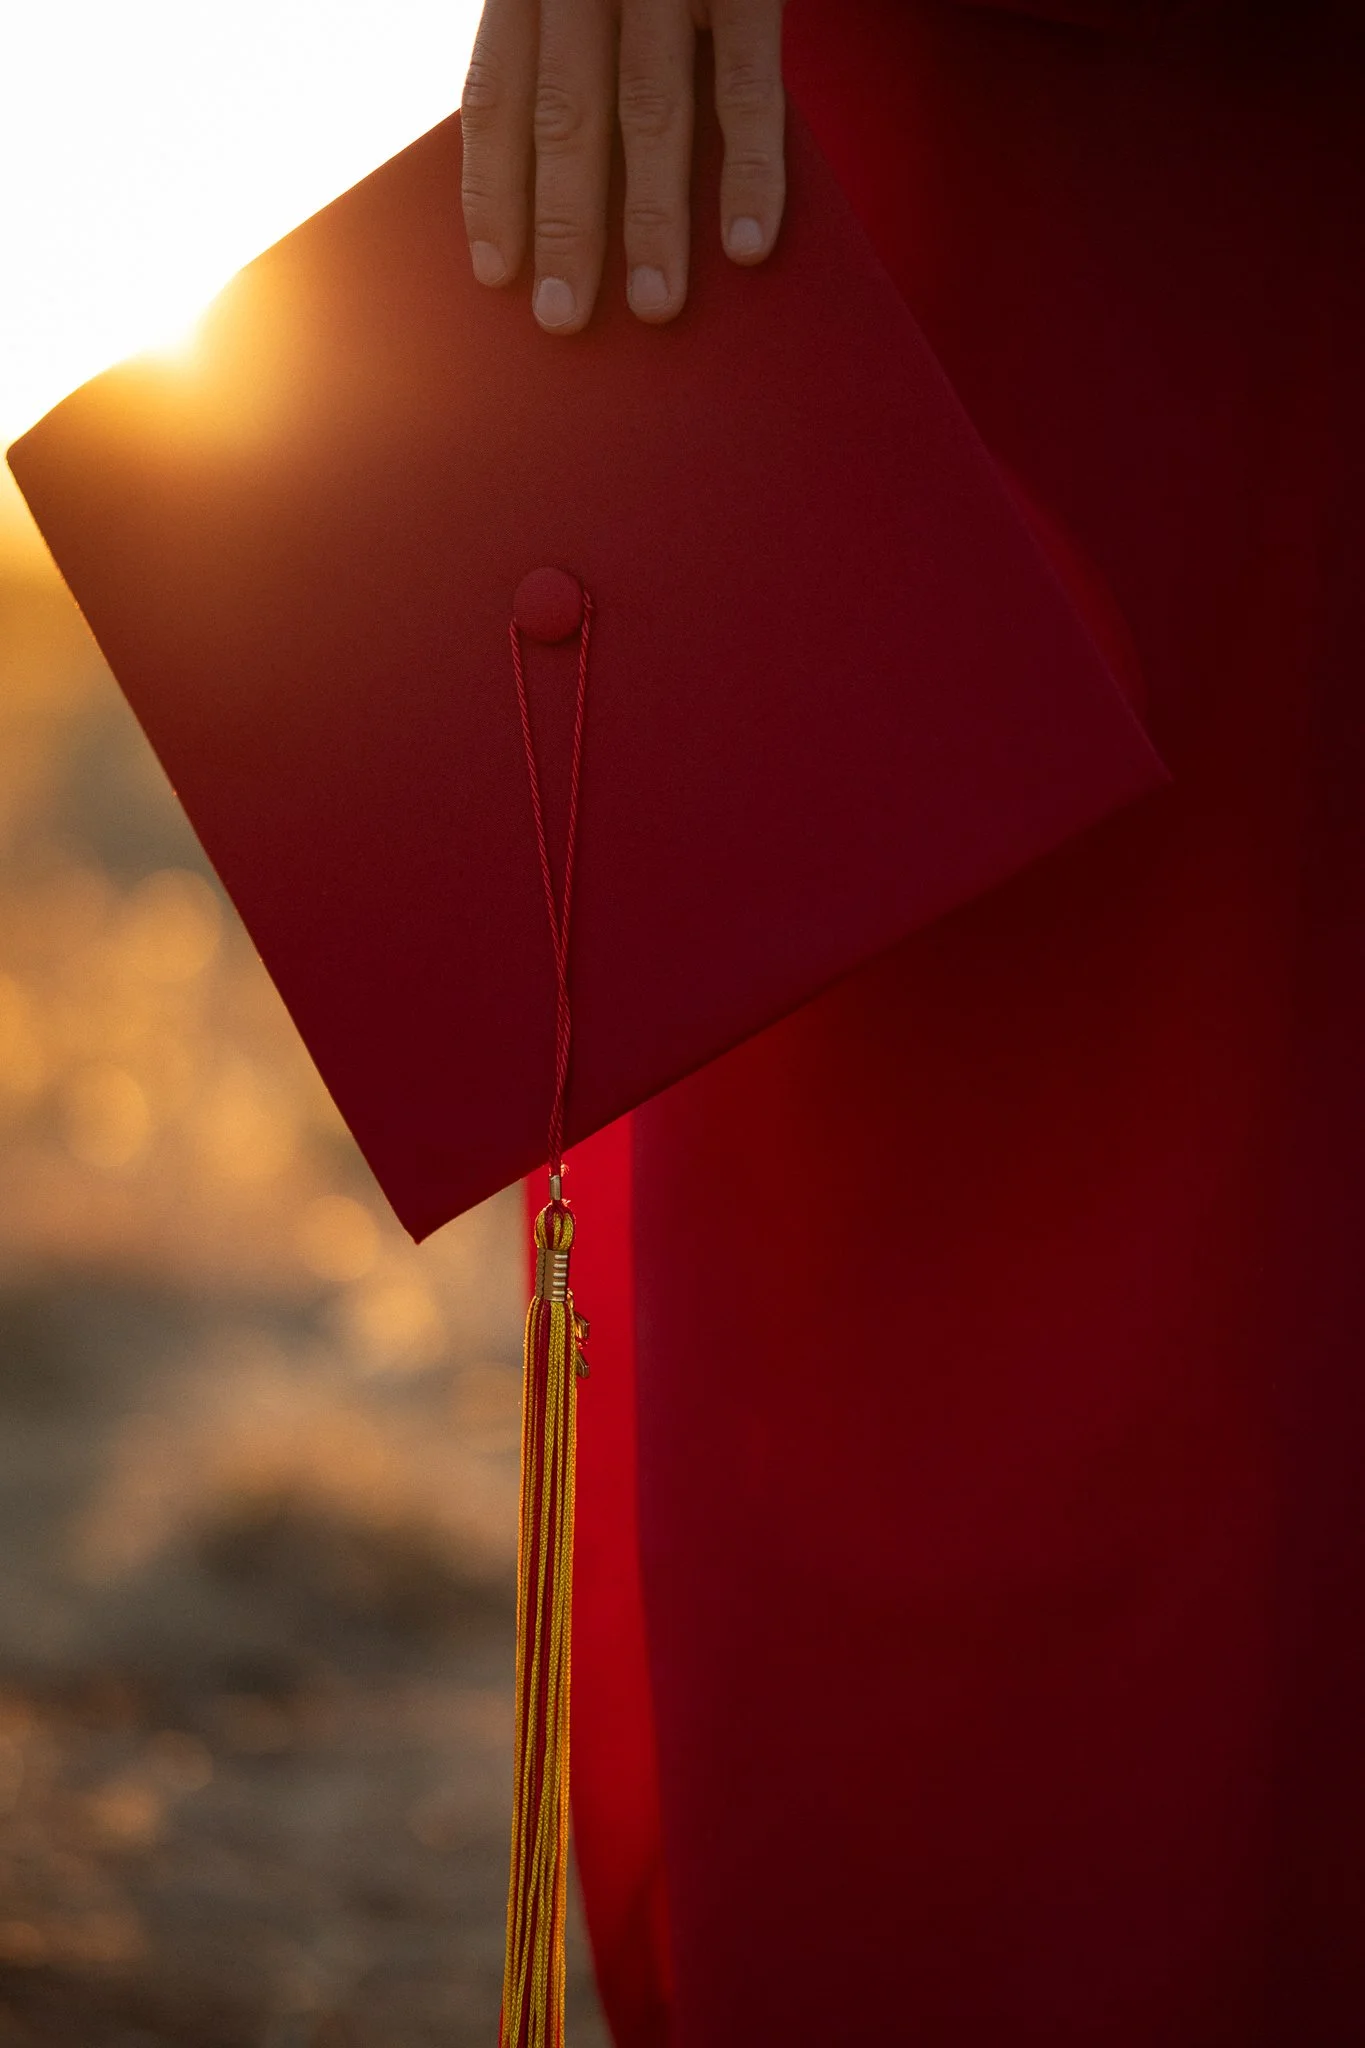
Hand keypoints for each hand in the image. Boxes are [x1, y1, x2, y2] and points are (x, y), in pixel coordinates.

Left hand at [461, 0, 785, 332]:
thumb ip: (569, 39)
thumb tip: (572, 172)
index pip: (495, 96)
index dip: (491, 190)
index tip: (494, 273)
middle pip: (566, 119)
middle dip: (564, 228)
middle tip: (564, 319)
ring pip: (648, 113)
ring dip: (651, 221)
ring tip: (654, 308)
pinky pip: (745, 84)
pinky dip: (749, 169)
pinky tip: (746, 243)